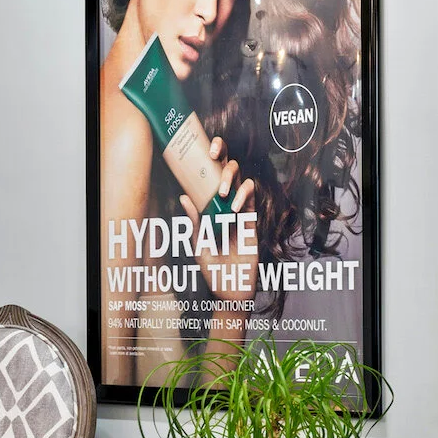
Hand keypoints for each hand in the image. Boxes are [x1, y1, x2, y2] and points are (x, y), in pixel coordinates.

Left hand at [181, 138, 256, 298]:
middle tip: (212, 154)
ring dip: (233, 180)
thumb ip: (194, 221)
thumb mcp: (197, 244)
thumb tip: (184, 196)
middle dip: (222, 155)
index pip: (208, 177)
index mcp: (209, 206)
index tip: (200, 149)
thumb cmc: (211, 269)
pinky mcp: (252, 219)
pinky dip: (245, 197)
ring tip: (224, 194)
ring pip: (243, 180)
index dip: (207, 160)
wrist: (230, 289)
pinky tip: (235, 207)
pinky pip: (252, 198)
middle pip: (228, 169)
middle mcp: (225, 204)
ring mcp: (240, 210)